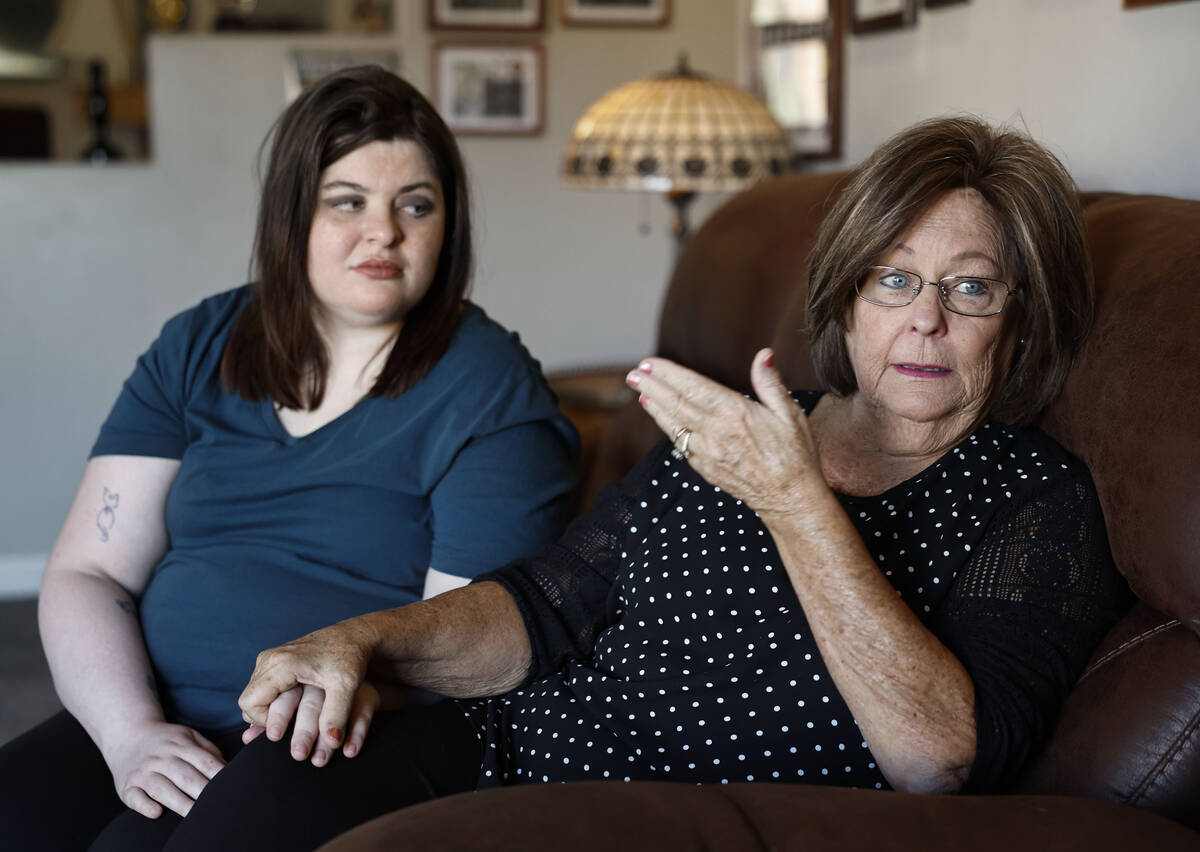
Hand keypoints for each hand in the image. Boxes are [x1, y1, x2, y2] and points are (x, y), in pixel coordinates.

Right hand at [101, 721, 225, 818]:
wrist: (127, 734)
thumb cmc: (165, 741)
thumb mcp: (187, 735)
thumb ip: (207, 750)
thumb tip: (227, 768)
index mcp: (180, 744)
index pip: (203, 761)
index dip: (218, 775)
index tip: (229, 787)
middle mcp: (160, 757)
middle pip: (185, 776)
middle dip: (202, 792)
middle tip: (216, 806)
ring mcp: (143, 771)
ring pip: (162, 789)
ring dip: (180, 803)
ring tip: (195, 815)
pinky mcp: (126, 785)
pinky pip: (134, 797)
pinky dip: (145, 805)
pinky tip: (157, 812)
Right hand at [239, 619, 376, 762]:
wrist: (354, 635)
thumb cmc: (351, 657)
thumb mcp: (347, 686)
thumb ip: (337, 714)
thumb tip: (333, 741)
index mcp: (281, 664)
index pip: (250, 704)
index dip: (265, 722)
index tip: (289, 728)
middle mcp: (269, 658)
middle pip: (248, 701)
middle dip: (265, 719)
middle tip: (290, 727)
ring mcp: (270, 658)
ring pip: (254, 694)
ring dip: (269, 710)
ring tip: (295, 717)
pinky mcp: (275, 660)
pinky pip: (262, 687)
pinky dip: (272, 700)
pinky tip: (294, 706)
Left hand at [626, 348, 824, 521]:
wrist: (790, 500)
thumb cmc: (796, 456)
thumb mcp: (791, 414)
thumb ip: (770, 383)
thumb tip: (763, 355)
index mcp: (735, 413)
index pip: (693, 387)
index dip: (668, 374)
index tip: (649, 363)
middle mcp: (716, 432)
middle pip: (676, 404)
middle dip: (652, 386)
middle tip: (633, 373)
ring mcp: (707, 452)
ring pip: (674, 424)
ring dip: (654, 406)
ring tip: (640, 391)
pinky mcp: (705, 468)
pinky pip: (681, 443)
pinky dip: (668, 427)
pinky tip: (662, 418)